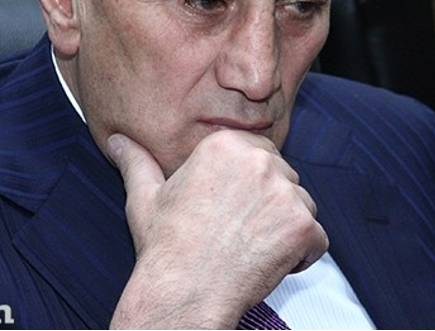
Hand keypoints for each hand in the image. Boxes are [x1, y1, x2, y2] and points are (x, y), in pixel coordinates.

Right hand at [106, 131, 327, 328]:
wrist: (183, 293)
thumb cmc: (165, 249)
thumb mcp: (145, 197)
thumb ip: (136, 162)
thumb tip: (116, 141)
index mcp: (224, 146)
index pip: (259, 152)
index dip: (250, 184)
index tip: (231, 209)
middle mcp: (258, 161)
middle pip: (284, 176)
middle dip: (269, 204)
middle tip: (237, 232)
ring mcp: (284, 193)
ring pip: (303, 205)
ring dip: (286, 228)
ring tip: (249, 247)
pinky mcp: (303, 225)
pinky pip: (318, 238)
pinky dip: (301, 255)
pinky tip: (267, 264)